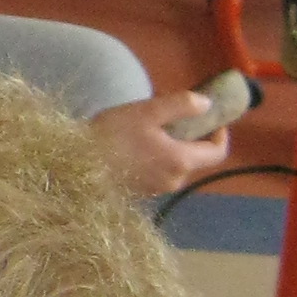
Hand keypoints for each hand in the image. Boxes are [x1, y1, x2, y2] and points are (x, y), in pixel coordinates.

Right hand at [85, 91, 234, 195]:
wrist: (75, 165)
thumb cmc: (112, 135)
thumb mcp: (147, 111)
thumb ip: (181, 105)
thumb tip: (207, 104)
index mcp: (181, 160)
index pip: (218, 153)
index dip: (221, 134)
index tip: (213, 118)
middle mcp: (175, 180)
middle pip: (196, 158)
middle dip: (191, 136)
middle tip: (173, 115)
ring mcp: (158, 189)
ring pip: (176, 164)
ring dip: (173, 146)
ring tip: (151, 127)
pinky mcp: (142, 192)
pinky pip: (161, 172)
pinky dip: (159, 157)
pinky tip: (137, 144)